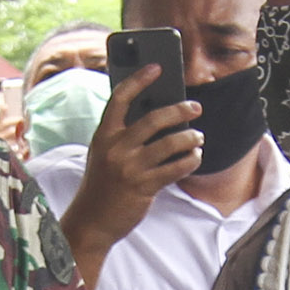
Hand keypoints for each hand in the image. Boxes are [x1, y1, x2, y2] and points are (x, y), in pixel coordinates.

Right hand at [62, 50, 206, 275]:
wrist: (91, 222)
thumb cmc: (102, 185)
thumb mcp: (104, 154)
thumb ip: (124, 136)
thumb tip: (161, 117)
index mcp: (103, 135)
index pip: (120, 98)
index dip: (139, 79)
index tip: (157, 67)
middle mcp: (115, 148)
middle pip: (153, 118)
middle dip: (180, 109)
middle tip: (195, 107)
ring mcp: (129, 167)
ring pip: (170, 143)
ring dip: (190, 138)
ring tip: (198, 138)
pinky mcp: (144, 187)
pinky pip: (176, 168)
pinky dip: (190, 160)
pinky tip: (195, 157)